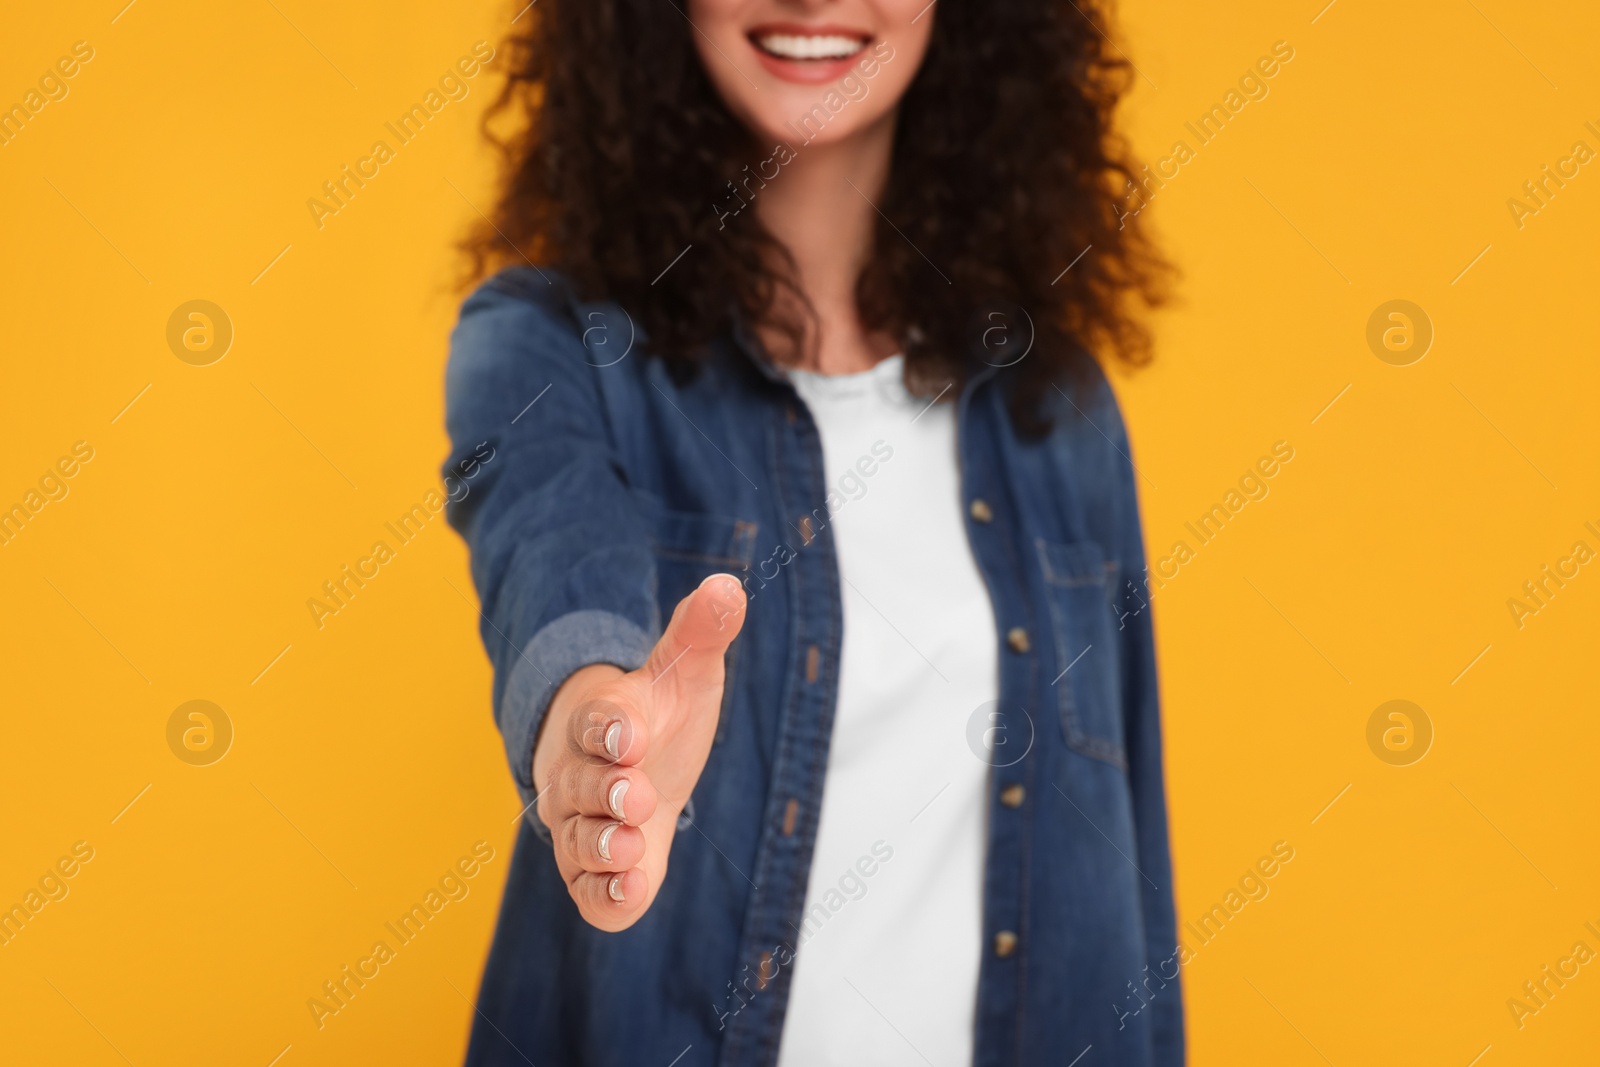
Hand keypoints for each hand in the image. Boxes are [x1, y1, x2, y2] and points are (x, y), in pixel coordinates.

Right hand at [533, 573, 747, 930]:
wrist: (627, 762)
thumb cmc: (656, 714)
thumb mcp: (684, 669)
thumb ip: (701, 632)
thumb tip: (729, 587)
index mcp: (601, 722)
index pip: (595, 720)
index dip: (610, 727)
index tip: (629, 733)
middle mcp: (579, 776)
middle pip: (580, 786)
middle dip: (606, 793)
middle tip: (635, 796)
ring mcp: (582, 827)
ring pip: (578, 842)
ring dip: (603, 847)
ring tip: (632, 849)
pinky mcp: (596, 874)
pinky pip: (590, 893)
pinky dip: (606, 896)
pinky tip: (630, 892)